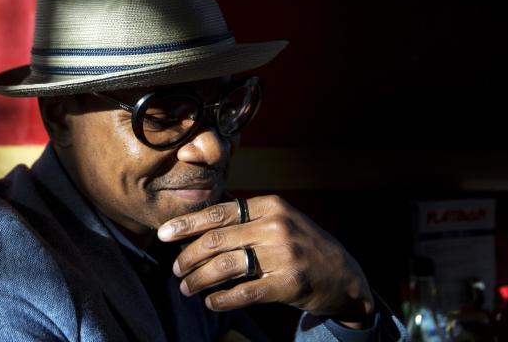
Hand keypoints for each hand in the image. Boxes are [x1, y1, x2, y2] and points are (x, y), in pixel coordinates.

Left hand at [157, 195, 375, 327]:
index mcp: (269, 205)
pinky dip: (222, 298)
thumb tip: (197, 219)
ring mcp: (283, 255)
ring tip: (186, 287)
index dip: (187, 224)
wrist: (344, 275)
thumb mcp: (278, 219)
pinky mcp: (288, 283)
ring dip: (199, 279)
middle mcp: (275, 226)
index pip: (218, 212)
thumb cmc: (302, 245)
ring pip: (226, 266)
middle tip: (175, 268)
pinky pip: (244, 292)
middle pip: (217, 240)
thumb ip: (244, 217)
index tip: (163, 234)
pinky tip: (210, 301)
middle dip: (188, 255)